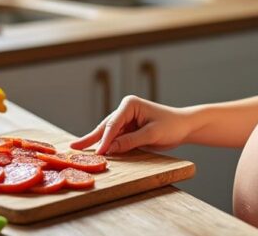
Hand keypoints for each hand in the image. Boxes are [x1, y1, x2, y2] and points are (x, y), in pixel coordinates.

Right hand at [69, 95, 194, 155]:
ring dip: (95, 142)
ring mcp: (126, 119)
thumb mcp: (152, 134)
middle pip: (105, 126)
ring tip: (77, 149)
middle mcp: (125, 109)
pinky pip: (114, 138)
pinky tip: (94, 150)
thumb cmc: (171, 126)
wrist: (184, 126)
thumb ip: (130, 141)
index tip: (98, 152)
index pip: (113, 123)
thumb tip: (110, 148)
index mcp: (130, 104)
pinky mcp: (128, 129)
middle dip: (91, 138)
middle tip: (73, 147)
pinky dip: (106, 145)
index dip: (104, 139)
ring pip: (107, 133)